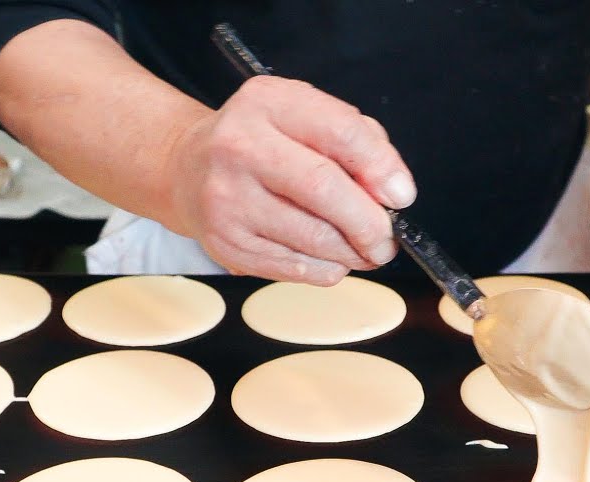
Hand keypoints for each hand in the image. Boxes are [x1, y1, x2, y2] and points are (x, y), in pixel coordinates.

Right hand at [163, 76, 415, 284]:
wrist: (187, 170)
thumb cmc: (261, 142)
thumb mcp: (304, 117)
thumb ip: (356, 142)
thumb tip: (393, 192)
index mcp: (268, 103)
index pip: (340, 132)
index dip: (381, 168)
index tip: (401, 196)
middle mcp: (239, 146)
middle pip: (324, 190)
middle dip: (369, 224)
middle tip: (386, 240)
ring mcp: (227, 198)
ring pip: (312, 238)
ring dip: (351, 253)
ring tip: (363, 251)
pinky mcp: (225, 242)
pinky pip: (293, 267)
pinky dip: (324, 269)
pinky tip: (328, 259)